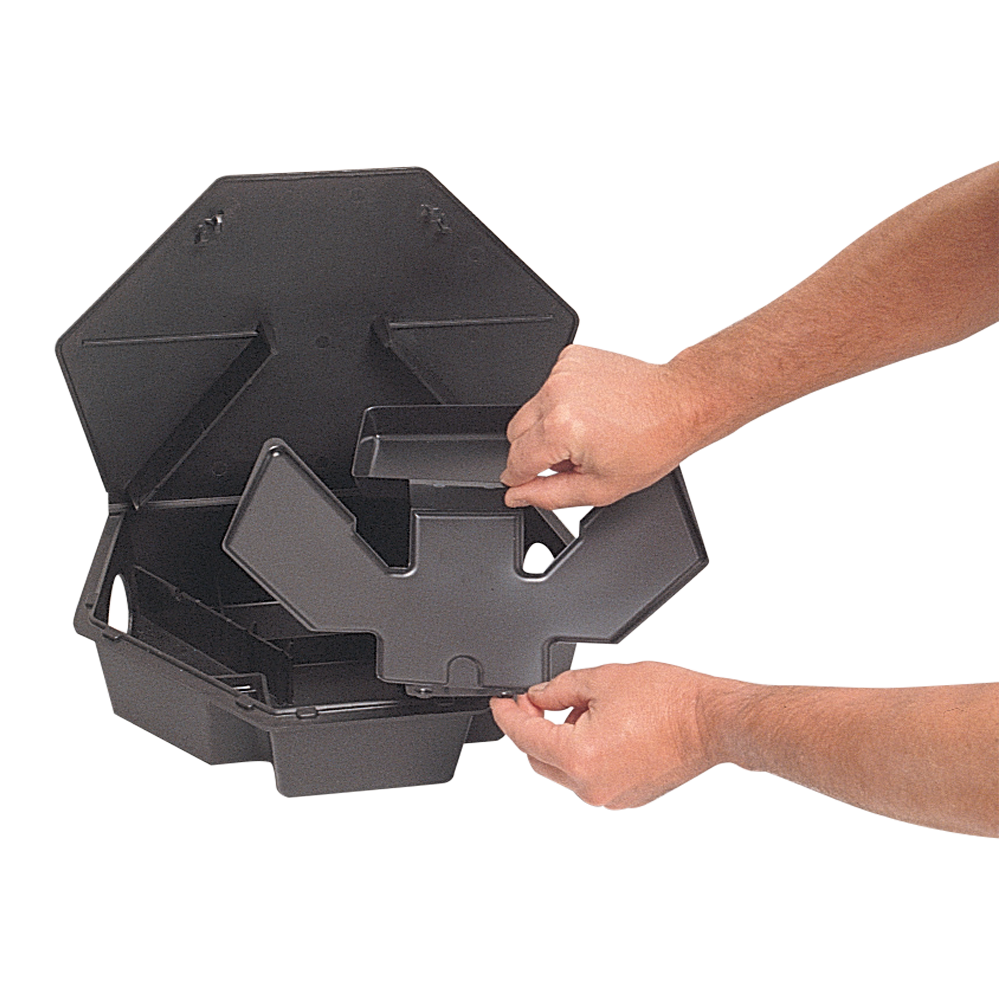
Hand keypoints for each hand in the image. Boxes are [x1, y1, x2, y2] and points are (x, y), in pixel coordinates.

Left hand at [490, 661, 735, 809]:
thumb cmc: (669, 701)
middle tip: (538, 699)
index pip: (524, 737)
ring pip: (563, 770)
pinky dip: (582, 754)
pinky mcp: (626, 798)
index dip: (507, 714)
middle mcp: (591, 786)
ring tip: (583, 708)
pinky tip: (598, 727)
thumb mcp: (602, 680)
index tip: (500, 702)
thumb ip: (558, 689)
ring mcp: (609, 797)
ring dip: (559, 741)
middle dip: (533, 728)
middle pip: (538, 759)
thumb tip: (536, 696)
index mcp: (579, 757)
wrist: (711, 721)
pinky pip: (588, 777)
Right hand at [501, 344, 691, 508]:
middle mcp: (557, 395)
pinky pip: (548, 388)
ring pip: (531, 409)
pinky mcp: (570, 358)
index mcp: (561, 428)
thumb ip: (550, 495)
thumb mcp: (601, 487)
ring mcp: (562, 372)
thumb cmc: (652, 442)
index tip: (522, 483)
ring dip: (548, 426)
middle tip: (570, 459)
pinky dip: (561, 402)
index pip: (516, 460)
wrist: (679, 404)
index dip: (518, 478)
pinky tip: (589, 411)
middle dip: (534, 451)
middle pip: (516, 432)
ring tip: (585, 433)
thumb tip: (517, 495)